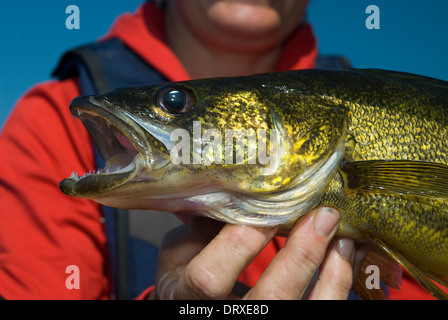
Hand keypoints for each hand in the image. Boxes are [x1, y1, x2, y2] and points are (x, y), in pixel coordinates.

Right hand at [150, 207, 360, 299]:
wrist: (194, 308)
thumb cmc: (185, 278)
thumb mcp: (178, 253)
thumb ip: (200, 226)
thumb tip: (231, 188)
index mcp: (188, 298)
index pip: (210, 278)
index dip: (241, 243)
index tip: (269, 208)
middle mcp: (225, 319)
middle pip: (270, 298)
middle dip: (301, 255)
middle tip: (322, 217)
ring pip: (302, 310)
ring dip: (332, 273)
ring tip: (343, 237)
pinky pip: (320, 312)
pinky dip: (338, 285)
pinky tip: (343, 258)